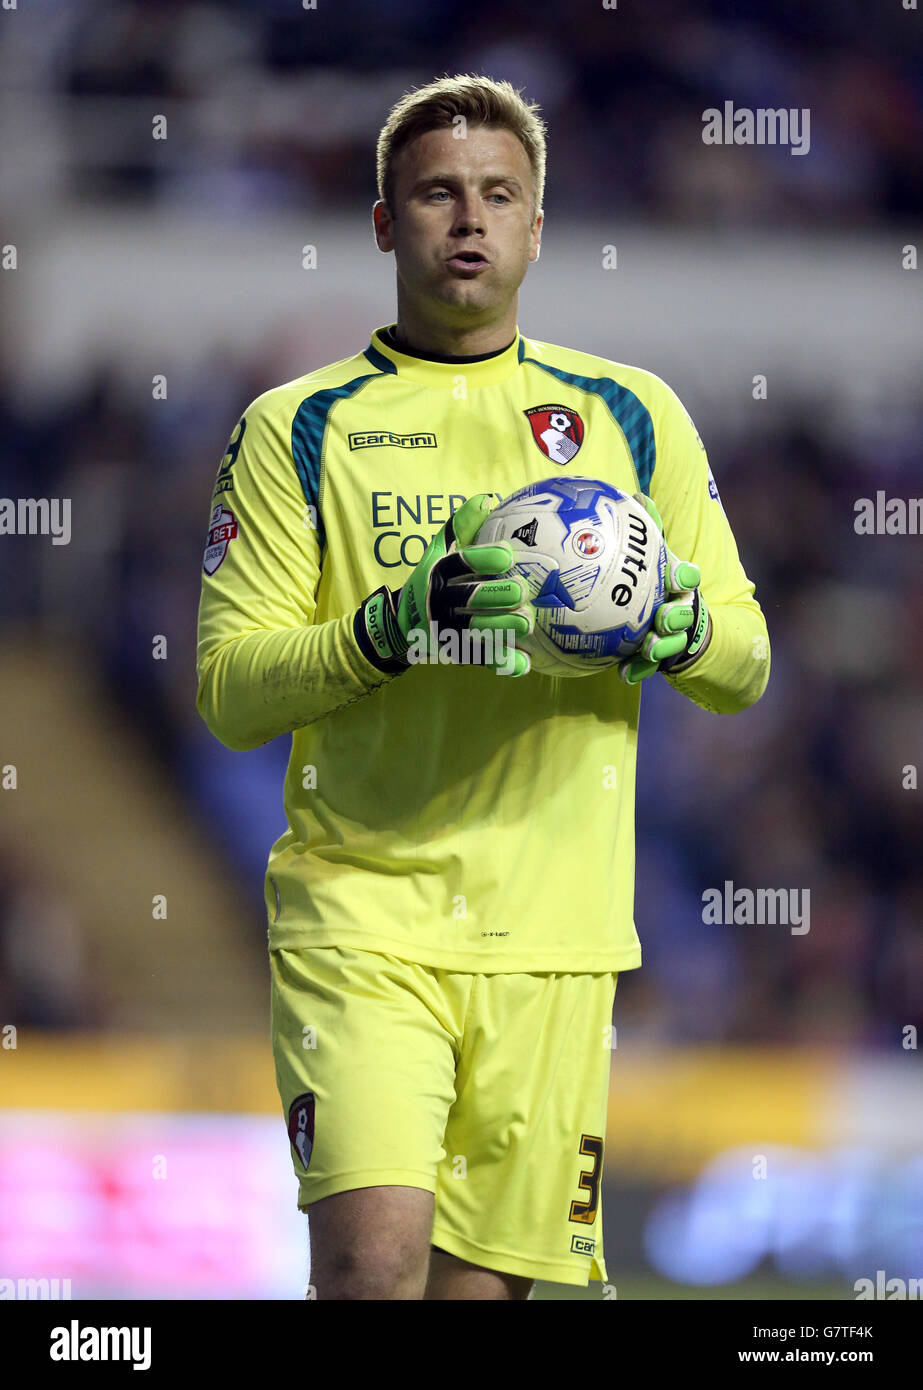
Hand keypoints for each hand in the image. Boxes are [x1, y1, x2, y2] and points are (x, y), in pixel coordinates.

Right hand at [355, 494, 534, 676]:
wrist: (405, 624)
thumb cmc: (434, 579)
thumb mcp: (439, 551)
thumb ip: (461, 526)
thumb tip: (485, 499)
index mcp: (438, 572)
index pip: (460, 562)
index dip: (484, 558)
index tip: (509, 556)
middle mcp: (440, 602)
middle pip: (469, 599)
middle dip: (497, 595)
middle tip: (522, 592)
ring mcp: (447, 630)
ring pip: (475, 631)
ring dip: (501, 628)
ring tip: (525, 624)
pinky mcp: (456, 653)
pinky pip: (481, 659)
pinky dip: (502, 662)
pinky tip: (523, 662)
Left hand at [618, 494, 710, 684]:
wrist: (669, 623)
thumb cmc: (656, 582)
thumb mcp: (655, 557)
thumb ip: (647, 531)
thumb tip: (636, 496)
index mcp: (680, 585)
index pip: (688, 577)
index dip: (685, 576)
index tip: (679, 577)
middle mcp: (680, 610)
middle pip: (683, 614)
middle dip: (675, 616)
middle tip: (663, 618)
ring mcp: (671, 636)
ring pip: (670, 643)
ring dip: (659, 646)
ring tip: (647, 649)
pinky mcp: (658, 658)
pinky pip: (648, 667)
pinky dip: (637, 670)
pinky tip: (623, 674)